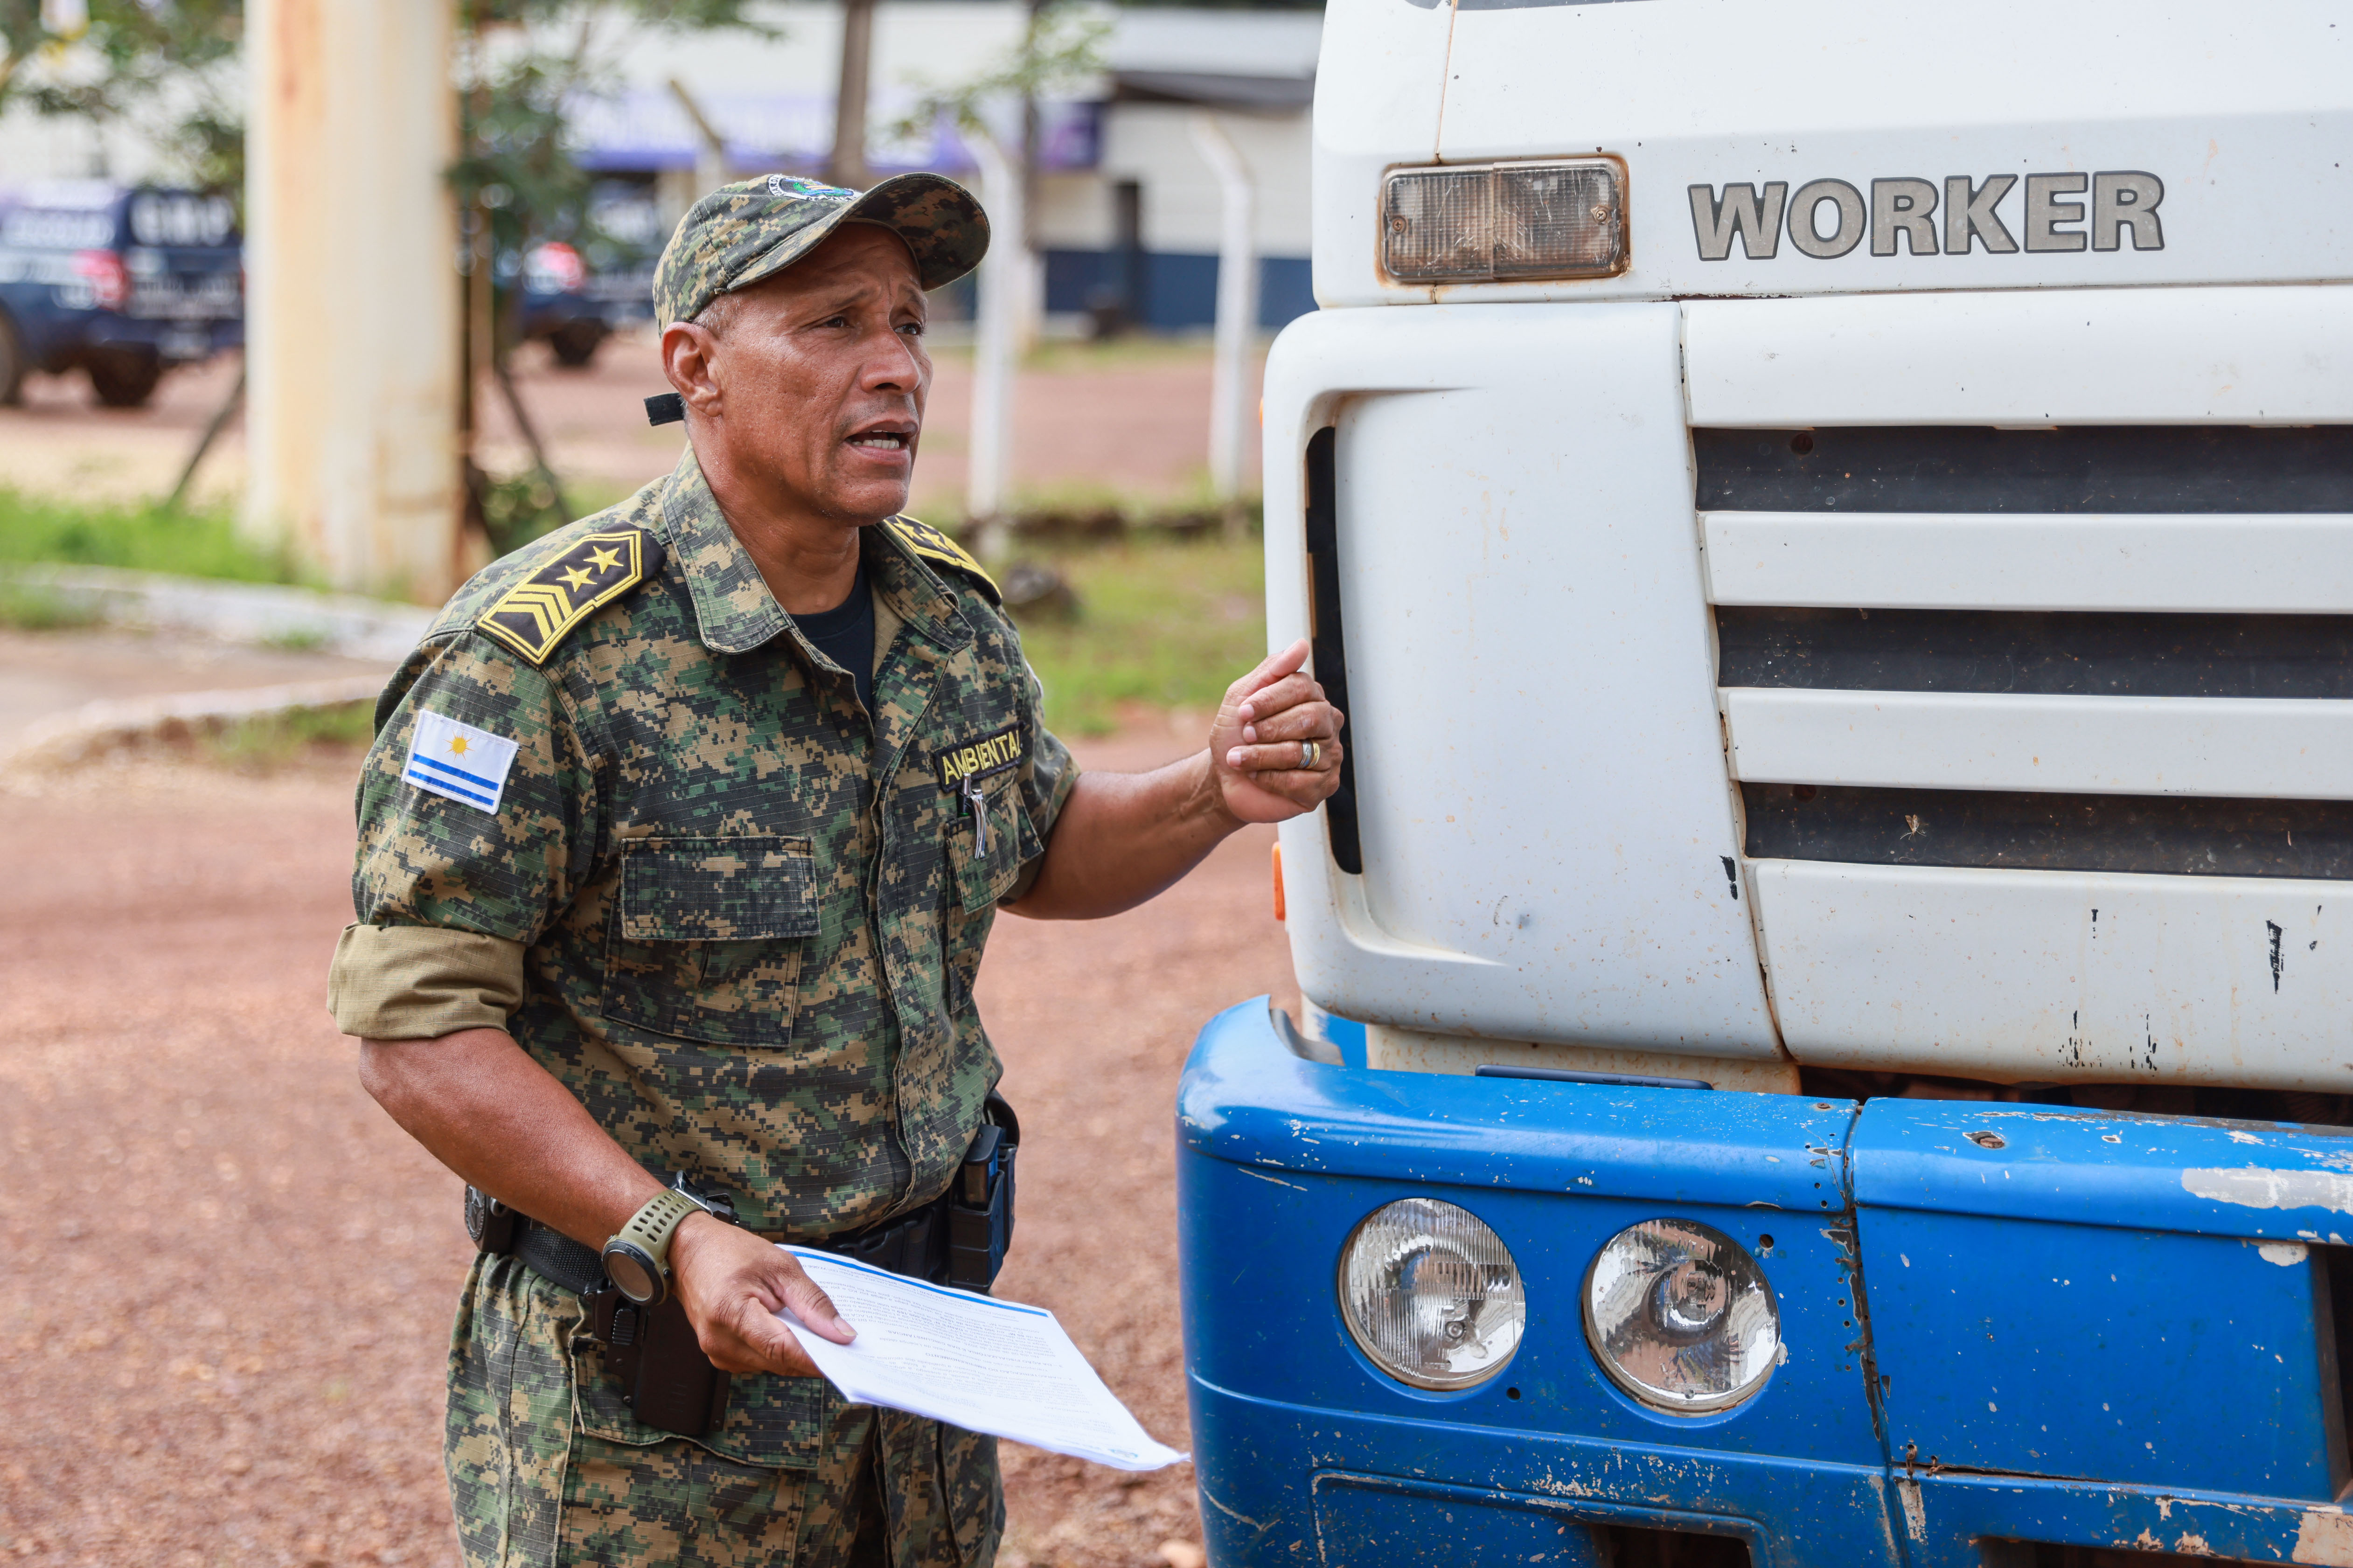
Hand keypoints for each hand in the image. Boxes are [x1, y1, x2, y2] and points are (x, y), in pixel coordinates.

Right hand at [667, 1212, 854, 1377]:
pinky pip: (759, 1362)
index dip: (816, 1357)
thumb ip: (812, 1301)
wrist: (688, 1251)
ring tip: (810, 1328)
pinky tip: (786, 1330)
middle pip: (778, 1362)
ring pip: (771, 1366)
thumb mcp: (780, 1266)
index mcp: (731, 1311)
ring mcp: (716, 1351)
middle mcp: (719, 1340)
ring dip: (794, 1353)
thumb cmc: (729, 1252)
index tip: (844, 1356)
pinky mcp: (719, 1355)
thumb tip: (840, 1332)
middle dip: (811, 1354)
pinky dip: (777, 1351)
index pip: (781, 1349)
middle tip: (837, 1340)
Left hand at [1209, 638, 1345, 824]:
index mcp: (1310, 697)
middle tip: (1245, 735)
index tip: (1243, 711)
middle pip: (1309, 718)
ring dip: (1261, 755)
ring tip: (1239, 758)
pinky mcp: (1323, 786)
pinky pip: (1301, 781)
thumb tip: (1302, 645)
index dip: (1270, 699)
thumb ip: (1272, 670)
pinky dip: (1270, 779)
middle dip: (1268, 729)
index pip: (1303, 687)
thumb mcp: (1243, 696)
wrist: (1225, 777)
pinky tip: (1257, 777)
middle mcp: (1327, 724)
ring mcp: (1329, 755)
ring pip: (1301, 751)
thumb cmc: (1235, 735)